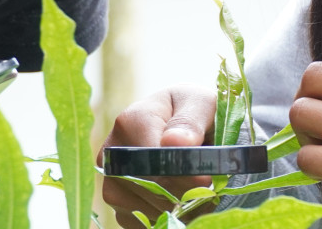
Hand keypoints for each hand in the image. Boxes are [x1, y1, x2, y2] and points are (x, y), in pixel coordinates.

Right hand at [99, 84, 217, 228]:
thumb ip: (190, 122)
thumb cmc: (194, 110)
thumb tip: (174, 143)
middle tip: (210, 193)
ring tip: (198, 195)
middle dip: (185, 195)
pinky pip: (141, 222)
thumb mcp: (200, 104)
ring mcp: (110, 179)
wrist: (184, 122)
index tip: (208, 179)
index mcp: (130, 122)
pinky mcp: (117, 201)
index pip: (154, 162)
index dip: (184, 175)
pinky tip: (181, 203)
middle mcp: (112, 153)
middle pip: (150, 190)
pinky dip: (165, 219)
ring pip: (145, 210)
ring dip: (178, 211)